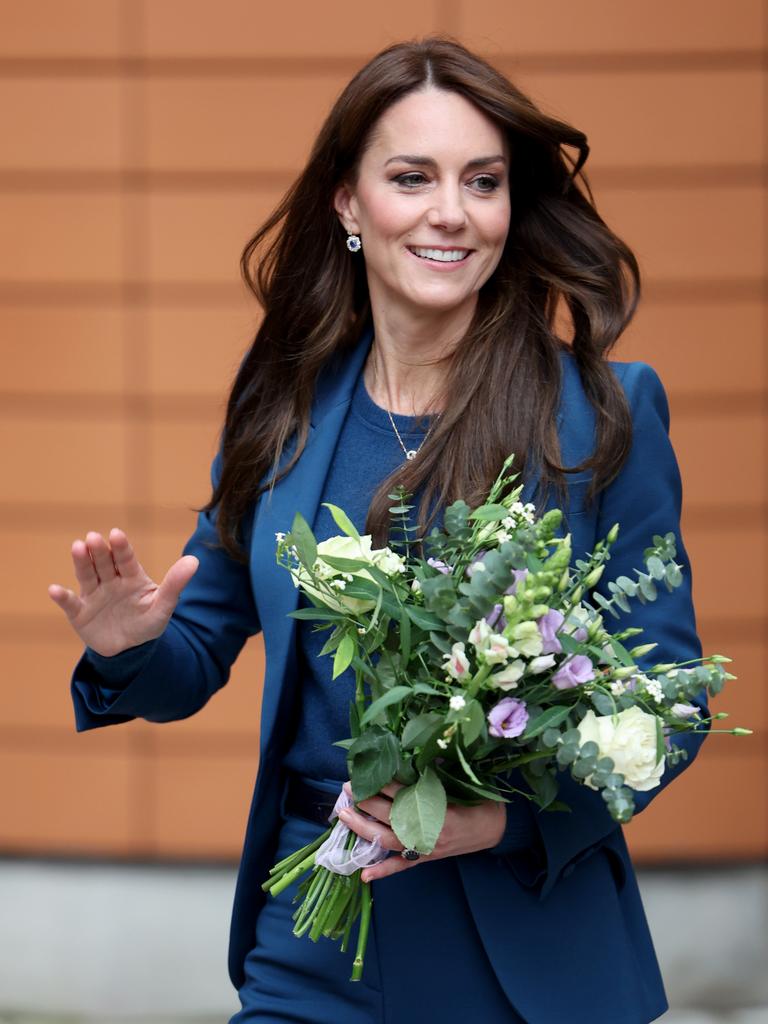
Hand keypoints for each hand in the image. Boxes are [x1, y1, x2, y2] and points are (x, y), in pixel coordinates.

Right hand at [48, 528, 198, 655]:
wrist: (129, 650)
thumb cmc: (147, 622)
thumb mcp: (163, 606)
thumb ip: (176, 584)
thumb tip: (195, 561)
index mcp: (131, 576)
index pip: (126, 559)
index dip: (121, 547)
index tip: (116, 534)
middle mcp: (110, 581)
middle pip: (104, 563)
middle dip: (99, 550)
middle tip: (93, 538)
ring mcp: (94, 595)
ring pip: (87, 575)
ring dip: (81, 562)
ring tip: (77, 547)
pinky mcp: (80, 613)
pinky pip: (70, 604)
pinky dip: (62, 597)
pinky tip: (54, 590)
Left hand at [338, 780, 505, 882]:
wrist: (496, 828)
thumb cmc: (478, 801)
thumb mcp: (459, 782)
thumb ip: (432, 774)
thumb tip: (407, 760)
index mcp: (436, 805)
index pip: (402, 792)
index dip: (382, 781)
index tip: (366, 771)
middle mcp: (427, 828)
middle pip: (389, 814)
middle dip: (365, 800)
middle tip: (348, 787)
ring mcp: (425, 846)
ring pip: (387, 839)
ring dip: (363, 828)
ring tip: (343, 815)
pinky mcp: (426, 857)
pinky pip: (402, 865)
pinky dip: (383, 871)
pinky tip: (364, 875)